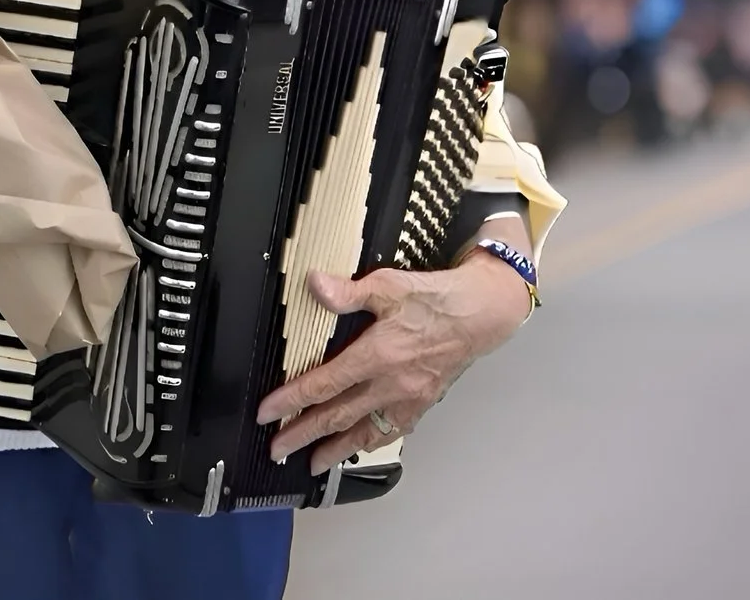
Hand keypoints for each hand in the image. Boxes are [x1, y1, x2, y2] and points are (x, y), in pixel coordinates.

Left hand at [255, 250, 531, 472]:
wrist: (481, 315)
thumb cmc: (436, 299)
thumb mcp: (389, 285)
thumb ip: (348, 291)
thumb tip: (315, 285)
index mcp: (378, 355)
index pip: (324, 384)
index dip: (291, 400)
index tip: (268, 413)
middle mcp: (391, 384)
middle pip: (337, 416)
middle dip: (303, 435)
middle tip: (277, 449)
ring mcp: (408, 399)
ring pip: (364, 432)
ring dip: (334, 449)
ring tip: (311, 463)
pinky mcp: (422, 404)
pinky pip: (391, 431)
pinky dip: (370, 442)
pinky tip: (358, 447)